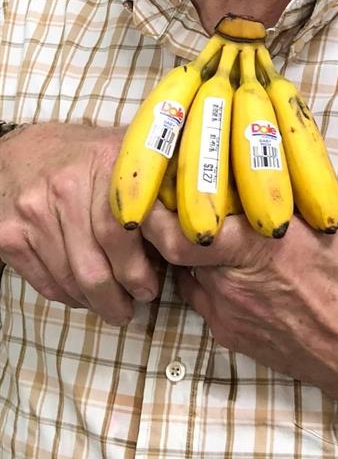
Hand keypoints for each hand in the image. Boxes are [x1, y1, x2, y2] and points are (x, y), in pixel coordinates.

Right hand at [0, 123, 161, 323]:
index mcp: (105, 164)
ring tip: (115, 307)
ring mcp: (34, 212)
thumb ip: (158, 178)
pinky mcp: (9, 234)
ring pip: (71, 280)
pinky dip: (69, 298)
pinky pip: (45, 282)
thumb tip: (198, 218)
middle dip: (119, 298)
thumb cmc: (81, 157)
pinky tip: (84, 296)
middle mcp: (66, 187)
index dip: (139, 269)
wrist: (17, 152)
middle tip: (135, 306)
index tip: (154, 286)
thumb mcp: (123, 152)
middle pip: (95, 267)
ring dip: (96, 303)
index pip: (125, 230)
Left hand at [142, 203, 337, 422]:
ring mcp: (228, 313)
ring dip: (191, 249)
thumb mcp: (337, 222)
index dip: (160, 212)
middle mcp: (234, 283)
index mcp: (260, 247)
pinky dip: (206, 276)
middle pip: (175, 248)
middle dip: (173, 220)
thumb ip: (297, 195)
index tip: (160, 187)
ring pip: (186, 271)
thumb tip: (274, 166)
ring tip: (207, 228)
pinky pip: (203, 296)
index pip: (181, 234)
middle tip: (178, 197)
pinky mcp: (230, 335)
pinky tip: (227, 264)